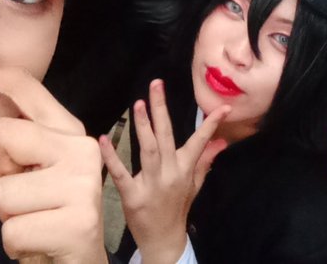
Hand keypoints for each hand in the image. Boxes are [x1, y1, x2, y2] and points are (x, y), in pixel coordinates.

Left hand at [0, 67, 106, 263]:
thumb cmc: (48, 216)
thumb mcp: (23, 177)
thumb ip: (4, 151)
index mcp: (69, 131)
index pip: (25, 88)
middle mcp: (82, 149)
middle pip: (5, 136)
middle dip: (0, 174)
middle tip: (25, 198)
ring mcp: (83, 185)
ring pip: (1, 192)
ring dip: (7, 217)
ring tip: (34, 223)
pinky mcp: (79, 223)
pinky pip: (12, 231)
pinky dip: (16, 245)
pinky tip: (39, 244)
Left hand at [98, 79, 228, 263]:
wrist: (164, 240)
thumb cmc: (178, 207)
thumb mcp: (195, 184)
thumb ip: (205, 159)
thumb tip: (222, 141)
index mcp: (185, 169)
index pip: (199, 142)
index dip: (211, 125)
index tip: (222, 107)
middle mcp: (170, 173)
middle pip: (166, 136)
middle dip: (161, 109)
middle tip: (156, 85)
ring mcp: (151, 184)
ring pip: (148, 150)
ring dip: (144, 126)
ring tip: (139, 103)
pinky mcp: (132, 196)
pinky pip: (121, 174)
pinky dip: (112, 157)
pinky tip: (104, 139)